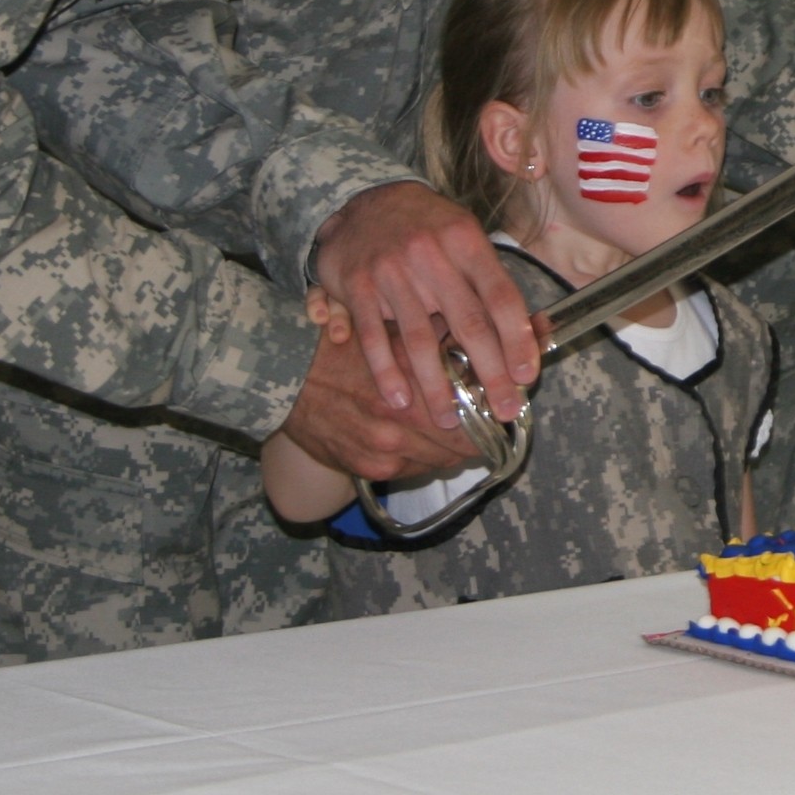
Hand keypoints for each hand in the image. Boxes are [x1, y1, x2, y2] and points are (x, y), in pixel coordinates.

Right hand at [279, 325, 504, 483]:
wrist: (285, 385)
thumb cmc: (344, 350)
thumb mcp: (392, 331)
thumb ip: (442, 332)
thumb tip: (495, 325)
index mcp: (410, 376)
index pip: (477, 403)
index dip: (498, 402)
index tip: (509, 396)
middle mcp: (399, 417)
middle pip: (468, 439)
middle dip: (485, 429)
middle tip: (495, 418)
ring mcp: (385, 448)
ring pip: (446, 458)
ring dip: (459, 447)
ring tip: (466, 430)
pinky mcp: (372, 469)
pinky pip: (419, 469)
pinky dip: (430, 457)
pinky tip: (429, 440)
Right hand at [310, 181, 546, 427]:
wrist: (363, 197)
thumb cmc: (427, 226)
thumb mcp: (464, 235)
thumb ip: (491, 280)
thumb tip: (533, 329)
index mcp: (467, 242)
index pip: (501, 297)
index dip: (518, 339)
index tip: (528, 375)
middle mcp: (433, 256)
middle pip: (468, 324)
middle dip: (490, 372)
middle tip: (503, 409)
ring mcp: (393, 271)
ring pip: (421, 339)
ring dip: (437, 385)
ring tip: (449, 419)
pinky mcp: (358, 286)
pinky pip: (374, 337)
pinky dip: (387, 372)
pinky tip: (401, 399)